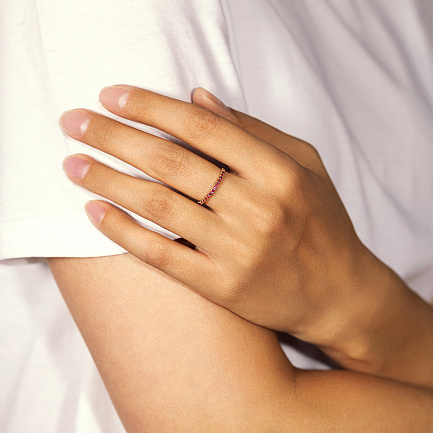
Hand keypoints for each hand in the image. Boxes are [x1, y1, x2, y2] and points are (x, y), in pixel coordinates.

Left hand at [59, 86, 432, 381]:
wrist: (338, 293)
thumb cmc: (322, 224)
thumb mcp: (304, 166)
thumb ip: (252, 131)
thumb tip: (198, 99)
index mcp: (278, 171)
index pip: (201, 127)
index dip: (150, 106)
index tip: (111, 96)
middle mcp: (258, 207)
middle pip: (171, 162)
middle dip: (114, 136)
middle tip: (74, 122)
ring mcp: (238, 250)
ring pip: (158, 205)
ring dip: (107, 180)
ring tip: (72, 163)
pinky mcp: (222, 286)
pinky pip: (162, 255)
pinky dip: (123, 232)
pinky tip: (94, 211)